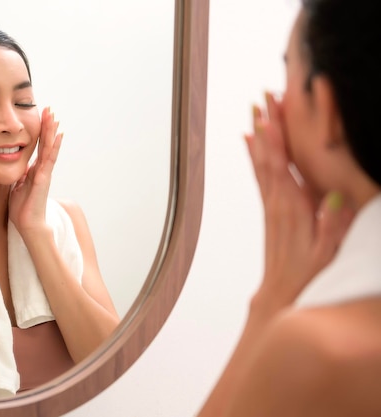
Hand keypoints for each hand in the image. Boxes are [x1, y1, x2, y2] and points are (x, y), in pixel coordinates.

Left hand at [9, 107, 62, 235]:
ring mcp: (45, 173)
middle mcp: (41, 169)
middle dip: (47, 126)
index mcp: (34, 170)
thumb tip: (15, 166)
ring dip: (52, 132)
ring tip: (55, 116)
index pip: (37, 146)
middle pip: (45, 143)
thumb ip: (19, 175)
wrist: (28, 224)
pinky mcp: (44, 179)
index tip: (40, 117)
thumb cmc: (22, 208)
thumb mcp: (17, 186)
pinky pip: (50, 159)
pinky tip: (59, 136)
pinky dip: (55, 147)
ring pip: (50, 148)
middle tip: (49, 109)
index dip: (39, 132)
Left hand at [246, 92, 352, 313]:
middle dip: (267, 125)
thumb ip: (332, 226)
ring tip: (257, 109)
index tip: (273, 113)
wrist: (280, 293)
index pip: (282, 166)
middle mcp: (276, 202)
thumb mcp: (328, 255)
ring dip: (259, 135)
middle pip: (268, 157)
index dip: (277, 139)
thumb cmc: (308, 275)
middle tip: (264, 97)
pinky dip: (255, 155)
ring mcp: (271, 204)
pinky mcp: (270, 209)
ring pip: (262, 162)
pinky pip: (260, 175)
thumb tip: (335, 197)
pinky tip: (250, 141)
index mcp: (292, 209)